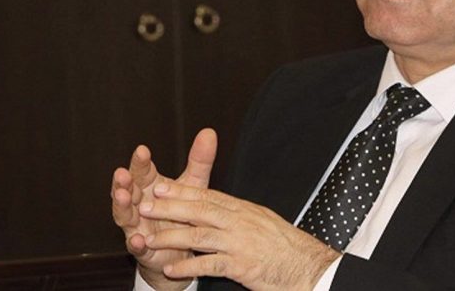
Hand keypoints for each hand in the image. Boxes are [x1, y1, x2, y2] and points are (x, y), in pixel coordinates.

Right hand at [111, 128, 217, 289]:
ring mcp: (137, 225)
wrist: (180, 248)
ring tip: (122, 196)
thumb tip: (209, 132)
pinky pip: (136, 245)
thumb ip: (199, 161)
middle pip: (128, 189)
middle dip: (123, 181)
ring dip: (122, 206)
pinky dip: (136, 242)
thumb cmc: (182, 211)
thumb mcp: (193, 185)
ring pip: (125, 215)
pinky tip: (137, 238)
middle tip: (122, 173)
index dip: (141, 161)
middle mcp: (139, 204)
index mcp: (150, 186)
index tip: (142, 150)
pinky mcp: (142, 248)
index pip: (142, 170)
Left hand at [138, 182, 340, 290]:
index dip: (181, 191)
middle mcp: (240, 221)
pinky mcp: (242, 266)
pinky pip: (209, 264)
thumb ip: (239, 215)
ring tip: (149, 239)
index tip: (160, 186)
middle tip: (145, 206)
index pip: (207, 196)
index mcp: (244, 209)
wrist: (309, 267)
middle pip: (198, 210)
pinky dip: (188, 266)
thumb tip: (220, 208)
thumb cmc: (287, 247)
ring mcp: (240, 243)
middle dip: (169, 208)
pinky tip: (170, 269)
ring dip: (171, 237)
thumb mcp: (263, 221)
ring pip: (198, 235)